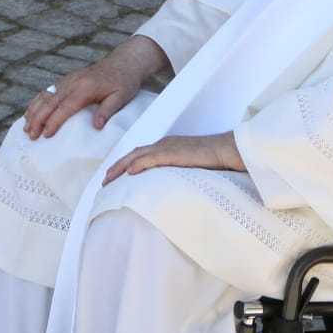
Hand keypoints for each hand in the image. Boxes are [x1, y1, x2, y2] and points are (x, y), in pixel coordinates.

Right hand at [22, 35, 169, 140]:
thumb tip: (96, 127)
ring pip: (45, 95)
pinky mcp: (67, 79)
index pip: (66, 107)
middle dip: (38, 119)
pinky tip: (31, 112)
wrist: (124, 62)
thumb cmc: (124, 82)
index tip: (45, 135)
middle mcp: (73, 82)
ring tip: (26, 127)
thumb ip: (107, 111)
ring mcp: (69, 80)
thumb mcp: (121, 97)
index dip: (54, 121)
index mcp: (86, 87)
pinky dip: (37, 102)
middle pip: (50, 102)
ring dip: (34, 111)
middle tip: (31, 135)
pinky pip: (48, 91)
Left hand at [102, 133, 244, 184]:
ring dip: (121, 167)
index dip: (125, 165)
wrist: (229, 150)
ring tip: (108, 179)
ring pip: (137, 156)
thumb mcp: (191, 167)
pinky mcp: (174, 153)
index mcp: (168, 146)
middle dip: (117, 167)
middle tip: (104, 181)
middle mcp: (164, 144)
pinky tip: (129, 173)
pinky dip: (138, 164)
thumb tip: (170, 188)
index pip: (141, 155)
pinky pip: (151, 158)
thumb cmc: (214, 160)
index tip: (115, 177)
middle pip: (134, 154)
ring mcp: (168, 147)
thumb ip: (177, 173)